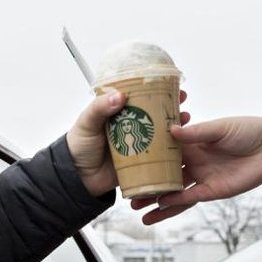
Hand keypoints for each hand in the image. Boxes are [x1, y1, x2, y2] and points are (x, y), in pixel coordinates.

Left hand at [67, 90, 191, 197]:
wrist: (77, 178)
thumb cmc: (78, 146)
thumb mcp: (87, 122)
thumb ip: (100, 108)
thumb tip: (120, 96)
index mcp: (118, 113)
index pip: (139, 97)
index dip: (154, 89)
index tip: (169, 83)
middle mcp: (130, 126)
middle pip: (154, 113)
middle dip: (170, 107)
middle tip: (182, 101)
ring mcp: (137, 144)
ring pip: (160, 132)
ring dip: (174, 126)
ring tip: (185, 119)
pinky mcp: (141, 162)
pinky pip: (159, 155)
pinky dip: (171, 149)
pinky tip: (181, 144)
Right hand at [132, 116, 261, 223]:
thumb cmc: (249, 131)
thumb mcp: (220, 128)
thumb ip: (196, 133)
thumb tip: (172, 131)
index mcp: (193, 142)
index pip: (164, 149)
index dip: (146, 154)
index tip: (127, 158)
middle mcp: (194, 160)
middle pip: (164, 173)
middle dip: (146, 181)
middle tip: (126, 188)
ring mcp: (201, 177)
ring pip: (172, 190)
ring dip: (156, 199)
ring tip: (136, 208)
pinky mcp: (212, 191)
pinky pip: (188, 200)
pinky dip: (173, 205)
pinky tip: (158, 209)